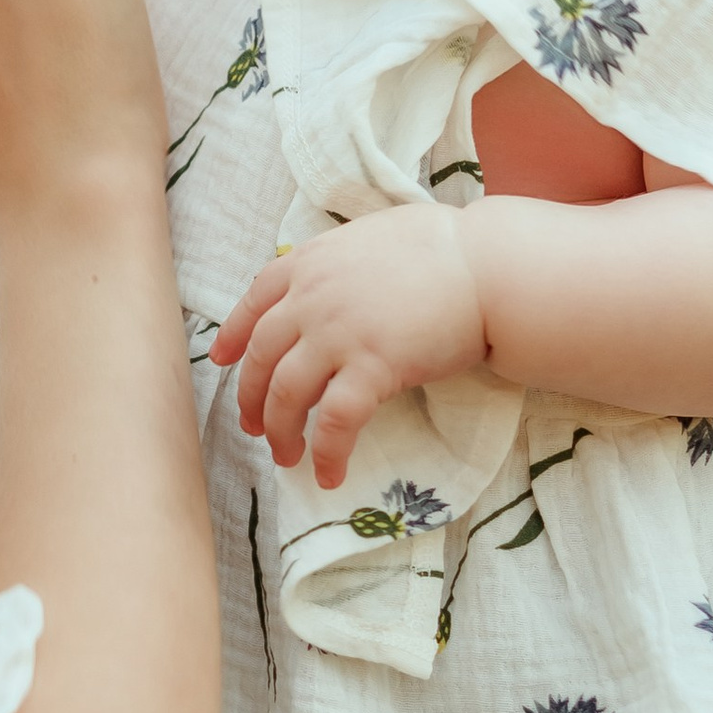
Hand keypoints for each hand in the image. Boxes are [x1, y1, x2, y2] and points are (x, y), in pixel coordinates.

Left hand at [210, 209, 487, 487]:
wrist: (489, 264)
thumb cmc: (447, 248)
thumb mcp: (373, 237)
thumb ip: (341, 262)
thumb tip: (331, 282)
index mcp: (312, 261)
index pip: (255, 300)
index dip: (234, 335)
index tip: (222, 360)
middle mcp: (314, 297)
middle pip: (263, 357)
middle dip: (252, 398)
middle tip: (254, 427)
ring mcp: (339, 332)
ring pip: (286, 394)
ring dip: (281, 433)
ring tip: (286, 458)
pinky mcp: (372, 366)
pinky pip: (335, 421)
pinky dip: (327, 452)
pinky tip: (329, 475)